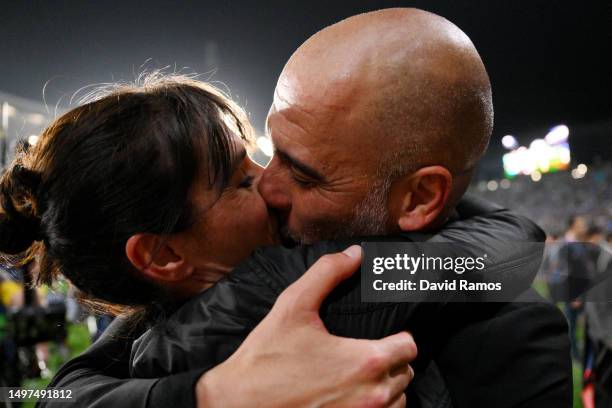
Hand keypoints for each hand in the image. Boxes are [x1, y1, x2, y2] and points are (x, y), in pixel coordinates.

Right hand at [196, 245, 416, 407]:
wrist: (238, 404)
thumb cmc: (266, 358)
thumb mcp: (293, 305)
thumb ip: (327, 274)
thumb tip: (354, 254)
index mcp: (365, 361)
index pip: (408, 347)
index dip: (399, 337)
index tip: (385, 335)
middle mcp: (372, 396)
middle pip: (405, 375)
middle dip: (392, 361)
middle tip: (369, 352)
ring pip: (397, 402)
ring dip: (387, 389)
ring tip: (363, 377)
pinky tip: (353, 397)